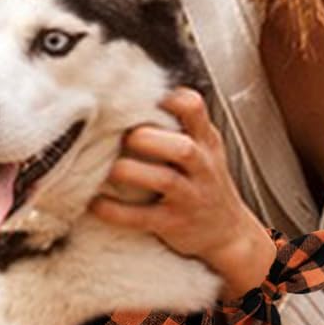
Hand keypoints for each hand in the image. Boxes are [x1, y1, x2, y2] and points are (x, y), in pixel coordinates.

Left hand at [89, 87, 275, 297]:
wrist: (227, 232)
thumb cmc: (205, 184)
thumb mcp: (205, 148)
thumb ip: (181, 124)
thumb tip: (135, 91)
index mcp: (206, 142)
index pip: (195, 109)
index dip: (169, 99)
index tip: (142, 98)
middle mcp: (201, 168)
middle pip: (182, 147)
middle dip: (147, 139)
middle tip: (122, 137)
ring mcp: (189, 197)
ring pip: (165, 180)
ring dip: (130, 171)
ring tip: (108, 168)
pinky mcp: (172, 224)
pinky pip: (141, 218)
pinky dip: (115, 211)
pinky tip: (96, 203)